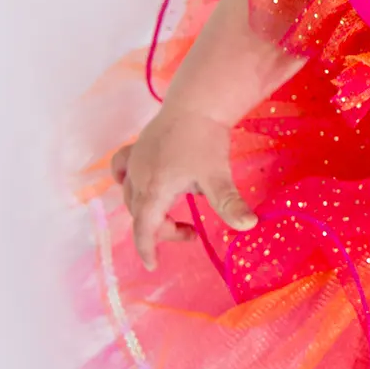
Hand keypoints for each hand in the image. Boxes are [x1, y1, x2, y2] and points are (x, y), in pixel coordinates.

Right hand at [109, 106, 257, 270]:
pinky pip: (122, 169)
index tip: (153, 265)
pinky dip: (125, 181)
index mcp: (154, 189)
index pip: (144, 227)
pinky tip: (134, 182)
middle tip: (190, 231)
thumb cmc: (205, 141)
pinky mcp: (139, 147)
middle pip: (141, 214)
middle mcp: (138, 177)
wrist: (196, 103)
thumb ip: (229, 203)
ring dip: (148, 210)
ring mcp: (136, 161)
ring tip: (175, 212)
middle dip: (161, 229)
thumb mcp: (218, 176)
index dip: (147, 248)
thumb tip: (247, 226)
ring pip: (132, 194)